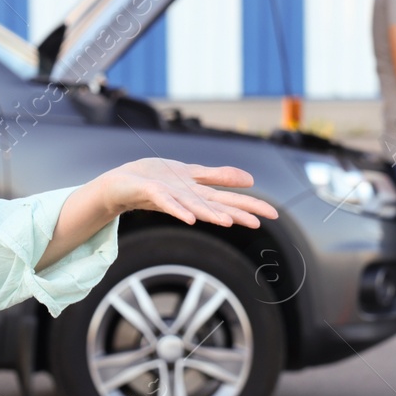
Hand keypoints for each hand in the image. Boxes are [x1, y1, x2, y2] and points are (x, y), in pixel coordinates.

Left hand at [98, 158, 278, 227]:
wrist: (121, 184)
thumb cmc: (156, 179)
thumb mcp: (192, 173)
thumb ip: (219, 176)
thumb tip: (250, 180)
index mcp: (198, 193)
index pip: (228, 200)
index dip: (250, 206)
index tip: (273, 216)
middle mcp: (187, 199)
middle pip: (216, 205)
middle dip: (238, 213)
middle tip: (261, 223)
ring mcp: (170, 197)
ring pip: (194, 206)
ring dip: (211, 214)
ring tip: (230, 222)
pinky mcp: (151, 192)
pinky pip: (166, 201)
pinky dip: (178, 209)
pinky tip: (190, 218)